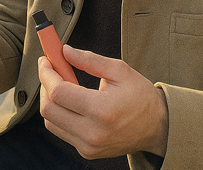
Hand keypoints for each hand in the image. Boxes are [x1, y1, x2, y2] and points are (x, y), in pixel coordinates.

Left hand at [38, 45, 168, 158]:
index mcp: (101, 110)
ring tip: (63, 85)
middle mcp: (92, 132)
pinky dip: (60, 114)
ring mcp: (88, 145)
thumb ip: (89, 60)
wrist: (157, 128)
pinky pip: (61, 131)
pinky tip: (71, 103)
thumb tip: (64, 51)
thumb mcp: (120, 71)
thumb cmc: (140, 96)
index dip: (47, 73)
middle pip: (48, 109)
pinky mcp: (86, 152)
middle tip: (52, 70)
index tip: (46, 60)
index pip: (58, 92)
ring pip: (50, 122)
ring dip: (50, 100)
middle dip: (45, 85)